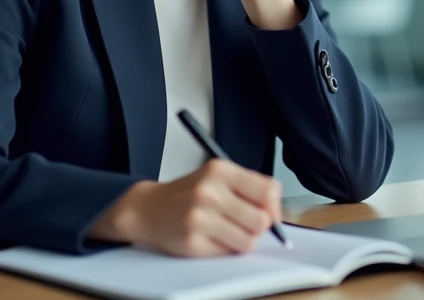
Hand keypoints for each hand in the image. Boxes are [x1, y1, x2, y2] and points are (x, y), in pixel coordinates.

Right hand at [89, 159, 282, 256]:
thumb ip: (249, 189)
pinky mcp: (192, 242)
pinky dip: (224, 250)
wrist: (147, 208)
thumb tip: (276, 215)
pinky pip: (227, 253)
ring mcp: (199, 217)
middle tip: (244, 223)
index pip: (268, 191)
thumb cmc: (188, 194)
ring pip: (248, 241)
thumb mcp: (218, 177)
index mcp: (220, 170)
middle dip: (258, 227)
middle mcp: (209, 191)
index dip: (274, 207)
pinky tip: (210, 237)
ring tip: (227, 231)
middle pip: (262, 220)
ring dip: (243, 240)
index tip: (269, 213)